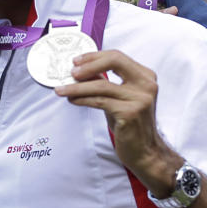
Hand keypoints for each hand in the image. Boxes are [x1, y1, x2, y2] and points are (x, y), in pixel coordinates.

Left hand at [55, 50, 179, 194]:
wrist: (145, 150)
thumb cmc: (129, 122)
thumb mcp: (119, 97)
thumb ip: (106, 82)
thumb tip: (80, 70)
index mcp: (145, 76)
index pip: (116, 56)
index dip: (94, 57)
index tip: (76, 61)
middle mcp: (146, 84)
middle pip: (113, 62)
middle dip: (88, 65)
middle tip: (71, 72)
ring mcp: (140, 98)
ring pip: (101, 85)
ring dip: (76, 87)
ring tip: (61, 90)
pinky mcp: (130, 113)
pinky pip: (99, 101)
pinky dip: (82, 99)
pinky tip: (72, 100)